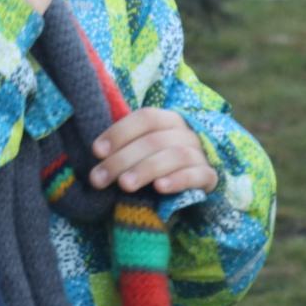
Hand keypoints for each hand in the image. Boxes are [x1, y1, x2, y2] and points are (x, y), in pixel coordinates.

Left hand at [90, 108, 217, 194]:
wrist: (190, 184)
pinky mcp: (210, 177)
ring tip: (124, 185)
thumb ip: (123, 147)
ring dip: (146, 169)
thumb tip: (96, 152)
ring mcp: (200, 154)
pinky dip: (177, 180)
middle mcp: (186, 133)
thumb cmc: (154, 163)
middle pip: (154, 140)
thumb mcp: (139, 150)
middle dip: (122, 159)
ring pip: (175, 156)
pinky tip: (159, 188)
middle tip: (99, 179)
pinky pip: (197, 175)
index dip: (119, 133)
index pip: (145, 118)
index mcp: (167, 119)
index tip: (96, 152)